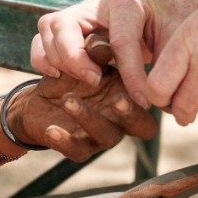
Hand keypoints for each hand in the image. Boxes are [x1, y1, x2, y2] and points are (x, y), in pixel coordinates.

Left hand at [9, 46, 158, 162]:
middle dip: (131, 114)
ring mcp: (101, 135)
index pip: (152, 100)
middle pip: (141, 126)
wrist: (45, 92)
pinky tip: (52, 129)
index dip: (149, 93)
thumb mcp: (84, 55)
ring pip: (105, 136)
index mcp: (130, 94)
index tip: (136, 78)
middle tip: (118, 99)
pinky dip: (64, 141)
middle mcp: (122, 119)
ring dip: (88, 117)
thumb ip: (96, 50)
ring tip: (68, 99)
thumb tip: (105, 46)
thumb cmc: (74, 71)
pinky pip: (76, 151)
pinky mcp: (78, 147)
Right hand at [30, 0, 197, 108]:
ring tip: (85, 80)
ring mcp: (79, 11)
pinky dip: (43, 58)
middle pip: (66, 26)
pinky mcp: (68, 25)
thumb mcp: (179, 40)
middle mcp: (96, 3)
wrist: (168, 4)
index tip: (145, 100)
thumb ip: (169, 65)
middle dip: (76, 60)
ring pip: (49, 30)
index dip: (130, 75)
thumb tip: (158, 99)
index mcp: (127, 2)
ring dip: (59, 60)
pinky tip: (59, 76)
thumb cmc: (174, 22)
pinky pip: (41, 38)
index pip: (119, 40)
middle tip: (96, 82)